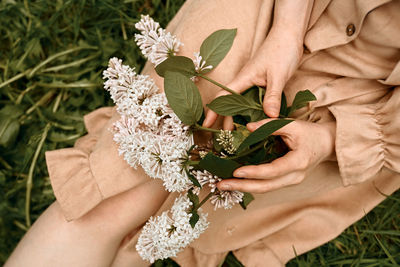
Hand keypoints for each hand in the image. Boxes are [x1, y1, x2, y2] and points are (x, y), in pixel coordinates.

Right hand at [203, 27, 303, 129]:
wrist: (289, 34)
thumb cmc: (281, 50)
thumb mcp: (278, 75)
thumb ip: (272, 96)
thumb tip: (270, 117)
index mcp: (243, 78)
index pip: (223, 97)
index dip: (213, 111)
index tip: (206, 125)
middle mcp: (244, 81)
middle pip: (229, 103)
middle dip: (225, 120)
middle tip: (226, 138)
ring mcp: (252, 82)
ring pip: (240, 103)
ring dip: (238, 117)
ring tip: (238, 134)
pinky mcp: (261, 83)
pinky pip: (252, 100)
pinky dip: (251, 111)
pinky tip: (255, 120)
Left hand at [217, 119, 335, 192]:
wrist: (327, 145)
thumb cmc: (310, 133)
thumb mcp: (292, 124)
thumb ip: (270, 126)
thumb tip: (247, 126)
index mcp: (298, 162)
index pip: (273, 171)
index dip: (254, 172)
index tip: (236, 172)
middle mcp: (295, 176)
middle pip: (266, 187)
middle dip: (242, 187)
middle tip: (221, 185)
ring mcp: (291, 181)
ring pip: (265, 189)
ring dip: (243, 187)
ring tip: (223, 185)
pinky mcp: (286, 181)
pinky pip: (267, 185)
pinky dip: (251, 184)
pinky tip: (236, 182)